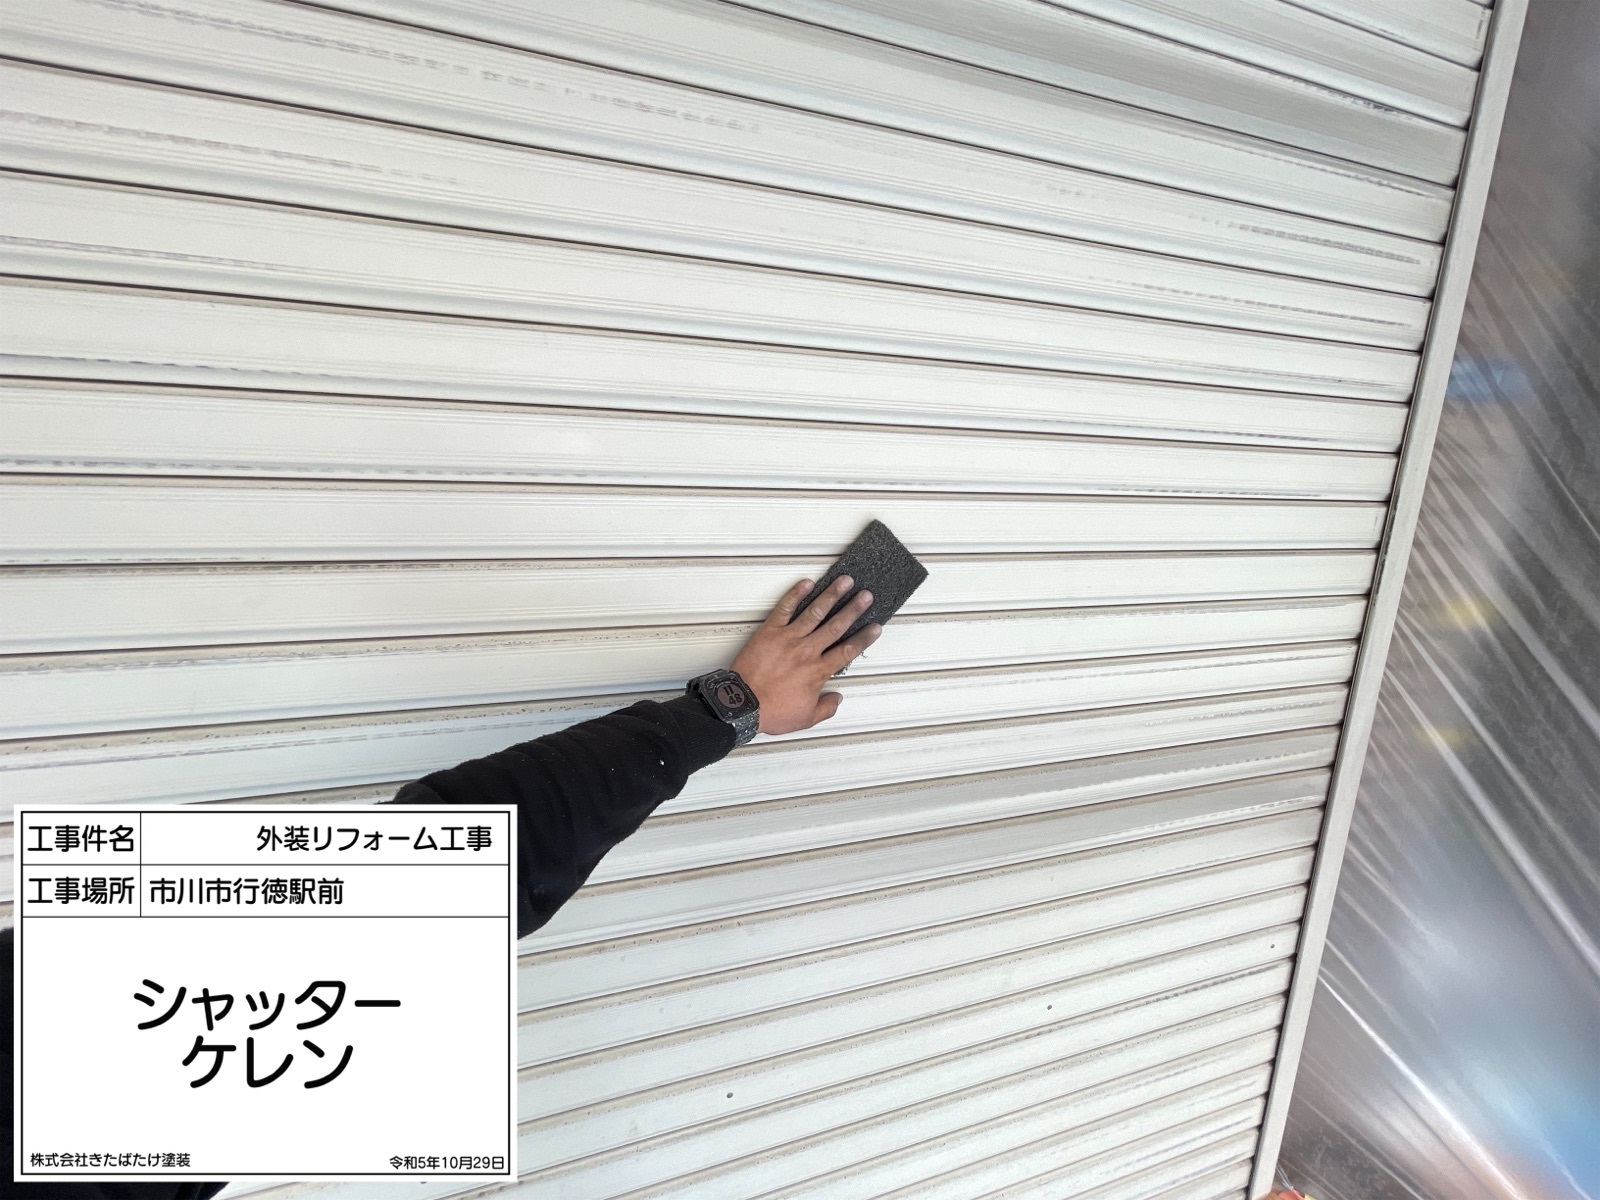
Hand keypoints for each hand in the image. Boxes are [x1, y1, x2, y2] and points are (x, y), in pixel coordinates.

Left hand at [729, 576, 882, 735]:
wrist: (743, 704)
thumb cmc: (771, 711)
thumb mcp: (806, 718)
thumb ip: (825, 708)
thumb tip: (836, 699)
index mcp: (818, 671)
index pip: (848, 650)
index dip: (864, 638)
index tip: (875, 628)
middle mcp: (807, 651)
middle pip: (836, 625)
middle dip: (853, 609)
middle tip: (866, 596)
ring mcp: (789, 638)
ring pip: (815, 612)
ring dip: (832, 595)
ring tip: (845, 582)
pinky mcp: (770, 631)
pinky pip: (785, 608)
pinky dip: (796, 594)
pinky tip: (806, 583)